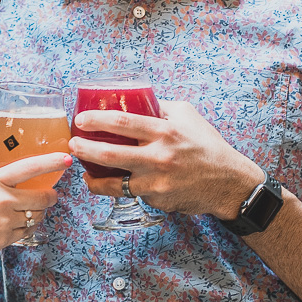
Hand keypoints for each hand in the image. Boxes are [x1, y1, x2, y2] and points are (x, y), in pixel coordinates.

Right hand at [0, 153, 71, 262]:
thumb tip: (10, 185)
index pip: (30, 167)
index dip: (51, 162)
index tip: (66, 158)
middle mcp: (3, 200)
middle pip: (42, 197)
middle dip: (50, 197)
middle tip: (50, 195)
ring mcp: (5, 221)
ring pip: (37, 217)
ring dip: (37, 213)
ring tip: (27, 212)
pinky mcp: (5, 239)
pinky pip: (26, 232)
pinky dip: (25, 228)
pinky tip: (13, 225)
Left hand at [69, 102, 262, 217]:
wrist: (228, 183)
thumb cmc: (207, 146)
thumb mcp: (188, 116)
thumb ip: (162, 108)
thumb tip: (136, 100)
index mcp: (166, 132)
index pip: (124, 123)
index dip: (97, 121)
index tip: (81, 120)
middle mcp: (159, 157)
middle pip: (111, 155)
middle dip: (85, 150)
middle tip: (73, 145)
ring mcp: (156, 182)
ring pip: (115, 183)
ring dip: (94, 179)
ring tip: (84, 172)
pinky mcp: (157, 200)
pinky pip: (132, 193)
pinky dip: (121, 188)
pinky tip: (110, 183)